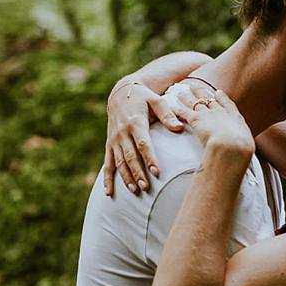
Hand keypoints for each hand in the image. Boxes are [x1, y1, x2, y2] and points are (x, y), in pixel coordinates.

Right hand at [104, 80, 185, 195]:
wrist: (121, 93)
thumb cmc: (144, 98)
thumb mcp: (156, 100)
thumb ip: (167, 114)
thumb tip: (178, 128)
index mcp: (135, 122)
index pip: (143, 143)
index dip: (149, 158)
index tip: (156, 172)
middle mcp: (122, 132)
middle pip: (130, 156)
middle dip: (137, 172)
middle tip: (146, 187)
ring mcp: (114, 139)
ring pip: (119, 161)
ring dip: (126, 176)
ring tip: (134, 190)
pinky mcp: (109, 144)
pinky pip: (107, 163)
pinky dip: (107, 178)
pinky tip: (109, 192)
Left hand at [176, 87, 253, 162]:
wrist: (231, 145)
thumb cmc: (241, 148)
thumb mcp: (244, 145)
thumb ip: (240, 144)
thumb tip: (241, 151)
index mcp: (234, 118)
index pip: (227, 104)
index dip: (222, 98)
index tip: (218, 92)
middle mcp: (220, 113)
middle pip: (209, 99)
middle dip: (202, 93)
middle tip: (195, 86)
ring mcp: (207, 115)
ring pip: (195, 103)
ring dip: (187, 97)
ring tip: (181, 92)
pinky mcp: (195, 120)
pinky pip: (183, 112)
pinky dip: (176, 109)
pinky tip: (170, 106)